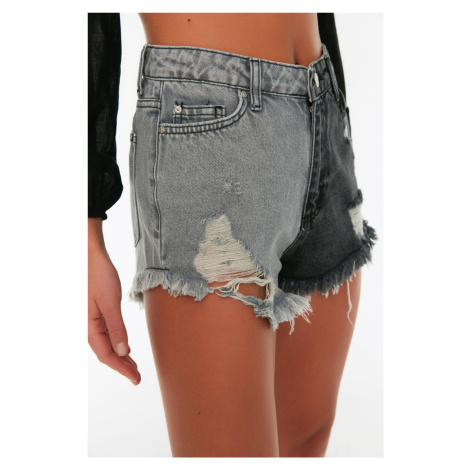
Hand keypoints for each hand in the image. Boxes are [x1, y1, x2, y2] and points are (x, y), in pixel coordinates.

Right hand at [88, 246, 140, 385]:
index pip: (106, 355)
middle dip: (122, 366)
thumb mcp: (110, 303)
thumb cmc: (99, 276)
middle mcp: (89, 326)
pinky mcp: (97, 313)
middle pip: (106, 352)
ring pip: (107, 344)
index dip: (121, 369)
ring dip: (120, 356)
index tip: (135, 379)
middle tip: (138, 378)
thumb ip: (116, 328)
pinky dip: (118, 344)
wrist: (91, 256)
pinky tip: (125, 348)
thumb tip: (122, 351)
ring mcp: (92, 320)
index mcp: (89, 327)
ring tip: (134, 367)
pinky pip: (107, 334)